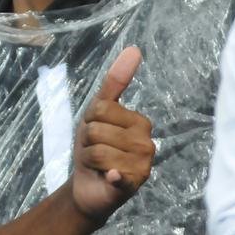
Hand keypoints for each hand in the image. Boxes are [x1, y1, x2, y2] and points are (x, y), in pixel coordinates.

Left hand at [69, 47, 153, 224]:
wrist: (87, 185)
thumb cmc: (95, 146)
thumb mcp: (98, 111)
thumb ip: (116, 81)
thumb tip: (134, 48)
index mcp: (141, 122)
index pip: (101, 108)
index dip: (89, 121)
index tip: (96, 132)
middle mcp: (147, 143)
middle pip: (97, 129)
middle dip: (87, 140)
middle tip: (95, 150)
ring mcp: (142, 166)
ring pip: (97, 149)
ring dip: (88, 157)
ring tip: (97, 164)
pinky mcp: (132, 185)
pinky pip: (117, 173)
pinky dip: (111, 176)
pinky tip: (111, 177)